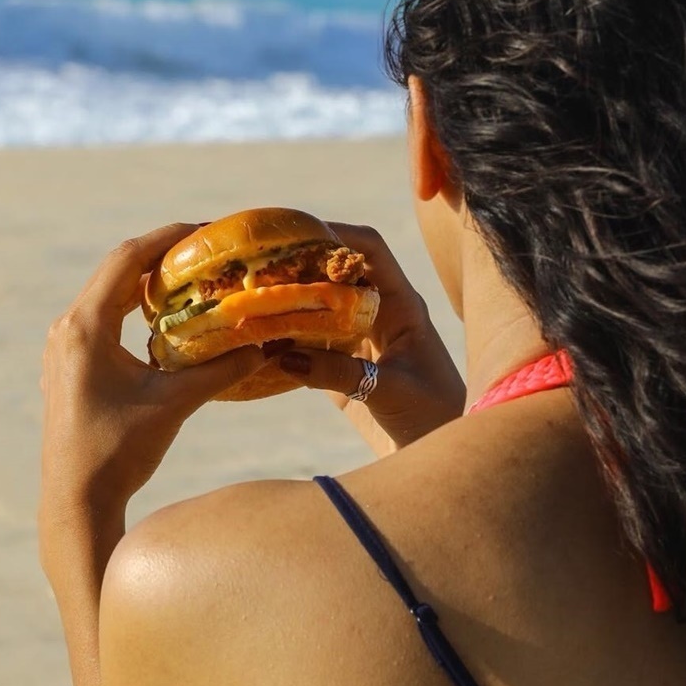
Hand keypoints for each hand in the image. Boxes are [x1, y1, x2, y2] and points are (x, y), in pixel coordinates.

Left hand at [40, 223, 268, 517]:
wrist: (76, 501)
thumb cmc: (119, 452)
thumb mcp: (174, 405)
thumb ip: (220, 371)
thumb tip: (265, 346)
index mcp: (86, 328)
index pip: (128, 260)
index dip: (169, 238)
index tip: (207, 231)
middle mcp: (68, 329)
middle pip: (117, 271)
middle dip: (162, 256)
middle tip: (207, 250)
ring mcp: (64, 347)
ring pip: (108, 294)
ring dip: (147, 282)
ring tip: (192, 276)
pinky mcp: (69, 365)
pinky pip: (102, 318)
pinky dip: (134, 308)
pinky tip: (166, 318)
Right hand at [275, 223, 464, 454]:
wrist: (440, 453)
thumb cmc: (434, 415)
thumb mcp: (391, 391)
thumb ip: (341, 373)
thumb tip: (283, 356)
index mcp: (401, 304)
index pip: (370, 250)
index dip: (335, 234)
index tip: (294, 232)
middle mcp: (377, 312)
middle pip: (335, 272)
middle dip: (298, 262)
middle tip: (254, 261)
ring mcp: (357, 339)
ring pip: (317, 305)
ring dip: (285, 299)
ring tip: (245, 294)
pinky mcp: (341, 368)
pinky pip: (307, 344)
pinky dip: (282, 339)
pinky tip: (253, 340)